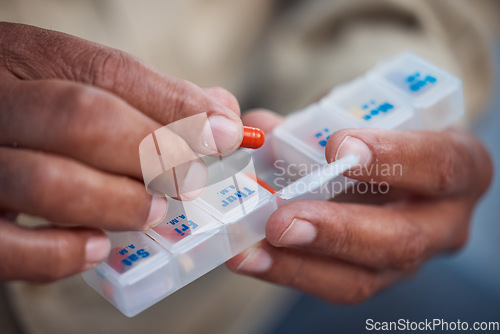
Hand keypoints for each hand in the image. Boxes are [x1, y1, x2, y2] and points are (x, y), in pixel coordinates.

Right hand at [0, 22, 242, 280]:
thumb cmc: (25, 104)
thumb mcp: (70, 77)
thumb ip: (146, 94)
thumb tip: (220, 112)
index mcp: (24, 59)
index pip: (108, 74)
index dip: (175, 107)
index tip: (224, 133)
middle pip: (81, 120)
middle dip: (152, 153)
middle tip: (189, 179)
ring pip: (47, 183)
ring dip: (118, 202)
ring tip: (153, 213)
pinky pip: (9, 249)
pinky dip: (63, 254)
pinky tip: (99, 247)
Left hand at [227, 109, 491, 303]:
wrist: (401, 170)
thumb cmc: (388, 135)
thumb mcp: (367, 116)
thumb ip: (318, 119)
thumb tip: (260, 128)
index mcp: (459, 166)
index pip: (440, 165)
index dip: (393, 159)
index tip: (337, 148)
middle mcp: (444, 222)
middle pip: (402, 240)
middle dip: (337, 231)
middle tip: (282, 221)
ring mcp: (410, 260)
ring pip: (363, 278)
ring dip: (301, 264)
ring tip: (252, 250)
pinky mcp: (375, 277)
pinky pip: (334, 284)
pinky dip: (289, 270)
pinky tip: (253, 257)